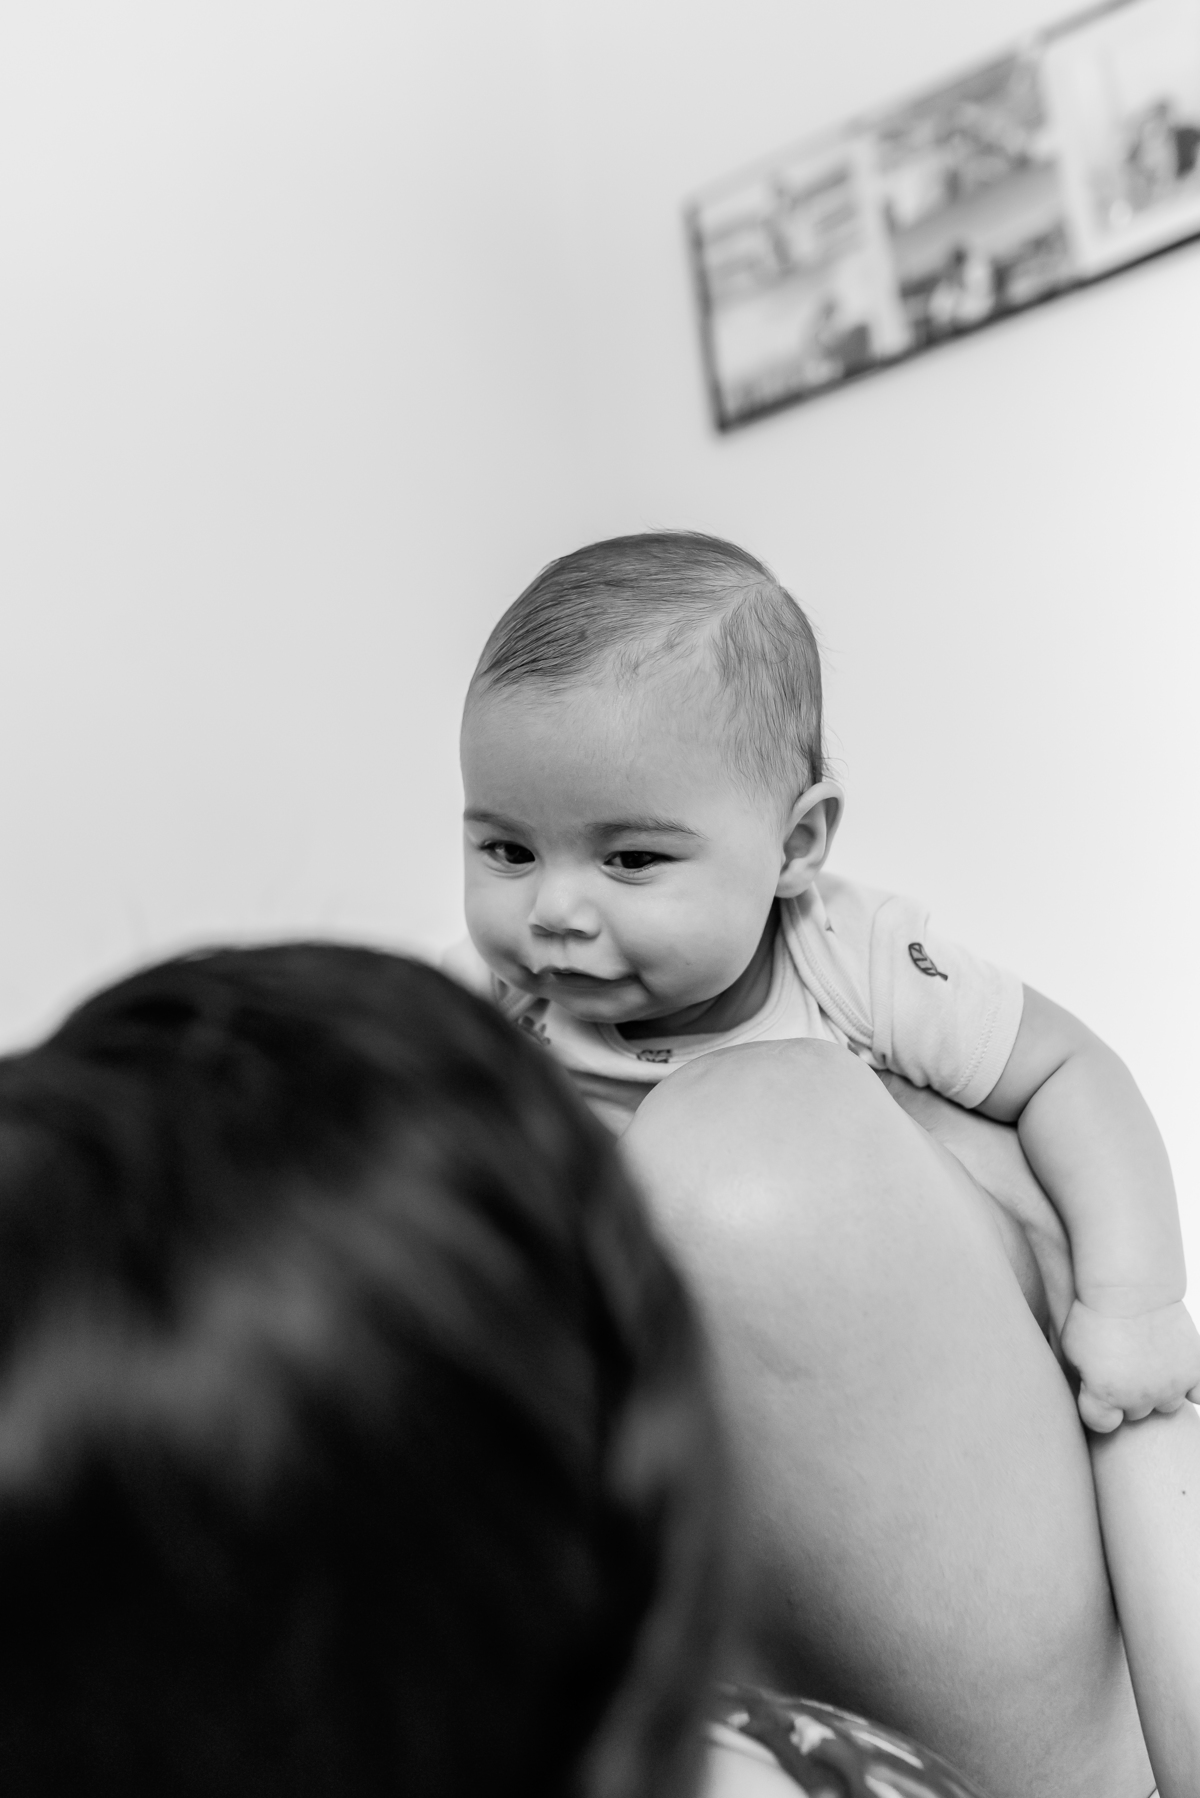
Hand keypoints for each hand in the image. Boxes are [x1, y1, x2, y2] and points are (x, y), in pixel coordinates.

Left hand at [1061, 1298, 1199, 1432]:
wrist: (1129, 1287)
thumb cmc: (1092, 1314)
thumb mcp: (1070, 1349)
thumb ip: (1081, 1381)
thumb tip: (1088, 1396)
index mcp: (1105, 1396)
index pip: (1101, 1423)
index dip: (1097, 1407)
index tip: (1095, 1390)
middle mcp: (1139, 1398)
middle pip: (1135, 1414)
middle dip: (1127, 1397)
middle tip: (1122, 1369)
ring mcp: (1170, 1386)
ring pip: (1166, 1405)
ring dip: (1157, 1390)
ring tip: (1146, 1363)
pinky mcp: (1194, 1370)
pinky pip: (1198, 1394)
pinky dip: (1189, 1386)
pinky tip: (1174, 1370)